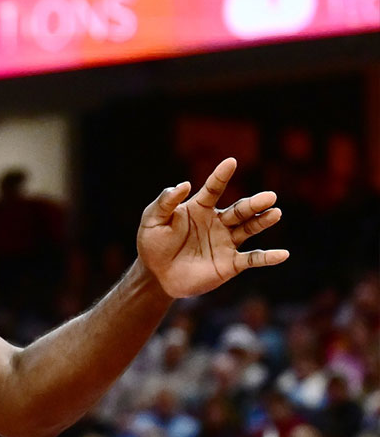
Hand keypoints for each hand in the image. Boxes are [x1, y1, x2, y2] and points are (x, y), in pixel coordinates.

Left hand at [137, 158, 287, 297]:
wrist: (155, 275)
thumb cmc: (153, 244)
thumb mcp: (153, 219)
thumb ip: (166, 202)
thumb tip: (184, 184)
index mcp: (199, 208)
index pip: (213, 188)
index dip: (221, 176)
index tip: (230, 162)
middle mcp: (217, 222)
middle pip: (239, 210)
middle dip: (254, 203)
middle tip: (270, 196)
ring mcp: (226, 242)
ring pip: (249, 229)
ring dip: (263, 221)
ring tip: (276, 212)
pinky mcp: (229, 263)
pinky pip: (252, 259)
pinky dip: (268, 257)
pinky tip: (282, 254)